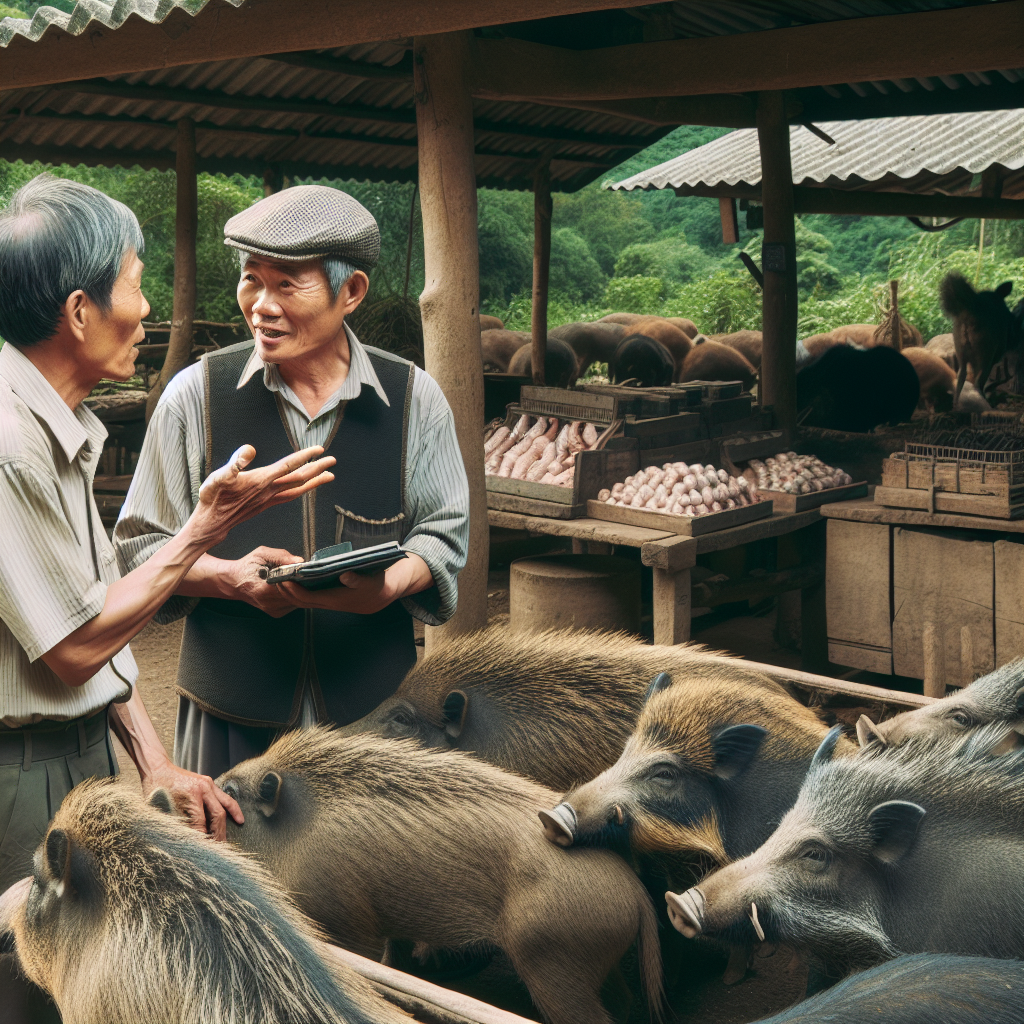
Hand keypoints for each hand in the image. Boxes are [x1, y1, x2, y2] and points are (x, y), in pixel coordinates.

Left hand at [141, 760, 242, 841]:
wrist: (157, 768)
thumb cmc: (155, 790)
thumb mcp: (160, 808)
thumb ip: (174, 823)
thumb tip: (184, 841)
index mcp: (190, 794)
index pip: (200, 822)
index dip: (201, 838)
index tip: (201, 851)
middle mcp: (203, 788)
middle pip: (216, 815)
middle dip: (217, 834)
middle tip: (216, 850)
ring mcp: (209, 784)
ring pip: (224, 807)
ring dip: (227, 824)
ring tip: (226, 840)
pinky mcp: (210, 784)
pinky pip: (225, 798)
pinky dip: (232, 809)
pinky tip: (239, 819)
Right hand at [191, 444, 334, 546]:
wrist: (211, 524)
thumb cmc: (212, 499)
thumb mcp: (217, 477)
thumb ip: (234, 464)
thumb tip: (249, 450)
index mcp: (261, 481)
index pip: (288, 466)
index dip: (305, 457)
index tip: (320, 449)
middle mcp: (269, 491)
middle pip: (299, 478)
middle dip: (317, 468)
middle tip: (333, 460)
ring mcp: (268, 499)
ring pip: (297, 489)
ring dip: (314, 481)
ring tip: (329, 475)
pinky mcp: (265, 504)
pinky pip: (290, 496)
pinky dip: (302, 489)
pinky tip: (305, 487)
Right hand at [226, 546, 304, 616]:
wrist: (234, 582)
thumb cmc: (248, 567)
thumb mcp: (262, 554)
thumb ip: (281, 556)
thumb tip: (299, 561)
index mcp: (263, 589)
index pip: (291, 586)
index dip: (299, 577)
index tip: (301, 569)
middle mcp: (269, 603)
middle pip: (298, 596)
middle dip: (303, 584)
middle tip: (301, 573)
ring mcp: (273, 609)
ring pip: (298, 602)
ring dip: (300, 590)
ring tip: (295, 578)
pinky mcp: (276, 613)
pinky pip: (294, 605)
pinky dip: (295, 596)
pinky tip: (290, 587)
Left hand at [279, 567, 396, 614]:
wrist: (386, 594)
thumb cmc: (378, 585)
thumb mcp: (370, 581)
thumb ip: (357, 580)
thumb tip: (344, 575)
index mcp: (336, 599)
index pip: (307, 598)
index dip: (293, 590)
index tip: (283, 579)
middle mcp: (330, 603)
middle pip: (301, 601)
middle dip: (286, 591)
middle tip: (274, 578)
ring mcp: (331, 602)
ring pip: (305, 600)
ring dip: (292, 592)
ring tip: (281, 578)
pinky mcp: (332, 599)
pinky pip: (311, 597)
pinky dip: (301, 591)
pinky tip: (297, 581)